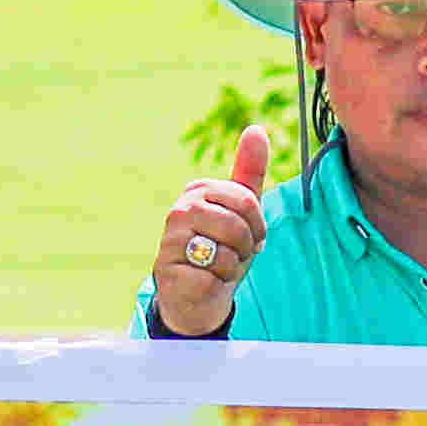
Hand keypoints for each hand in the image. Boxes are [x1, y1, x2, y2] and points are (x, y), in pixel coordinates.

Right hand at [152, 128, 268, 337]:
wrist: (196, 297)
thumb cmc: (220, 250)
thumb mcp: (240, 212)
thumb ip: (248, 172)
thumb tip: (256, 128)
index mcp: (197, 191)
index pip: (247, 200)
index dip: (257, 224)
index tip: (246, 235)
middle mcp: (179, 211)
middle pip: (239, 223)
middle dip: (246, 245)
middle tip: (232, 254)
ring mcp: (171, 240)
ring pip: (228, 249)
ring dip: (232, 265)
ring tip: (217, 267)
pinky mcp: (169, 270)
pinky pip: (216, 274)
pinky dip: (219, 283)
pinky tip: (205, 282)